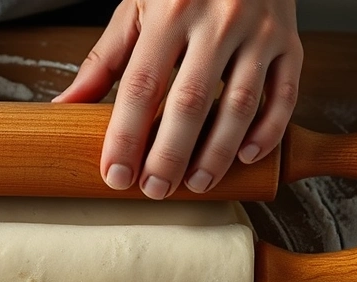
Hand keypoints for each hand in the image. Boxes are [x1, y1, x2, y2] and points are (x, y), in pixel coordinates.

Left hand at [54, 0, 301, 198]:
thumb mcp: (137, 10)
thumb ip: (104, 61)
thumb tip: (65, 106)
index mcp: (170, 11)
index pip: (141, 85)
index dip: (126, 135)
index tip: (116, 174)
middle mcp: (218, 19)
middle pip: (191, 100)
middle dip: (170, 153)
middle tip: (155, 189)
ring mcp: (260, 31)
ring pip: (241, 103)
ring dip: (217, 152)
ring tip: (196, 184)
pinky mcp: (291, 42)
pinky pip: (285, 93)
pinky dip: (268, 129)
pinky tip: (246, 157)